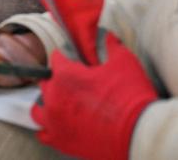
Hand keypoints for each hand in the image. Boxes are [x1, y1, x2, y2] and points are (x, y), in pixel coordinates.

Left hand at [31, 33, 156, 159]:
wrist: (138, 133)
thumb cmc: (131, 95)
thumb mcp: (123, 61)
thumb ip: (110, 44)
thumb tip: (105, 34)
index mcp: (66, 75)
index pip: (56, 58)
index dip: (66, 57)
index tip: (75, 60)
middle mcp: (54, 98)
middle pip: (47, 82)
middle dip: (58, 79)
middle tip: (75, 82)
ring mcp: (55, 122)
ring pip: (39, 108)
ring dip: (48, 102)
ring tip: (64, 102)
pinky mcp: (61, 142)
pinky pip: (43, 133)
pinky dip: (49, 127)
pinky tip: (61, 123)